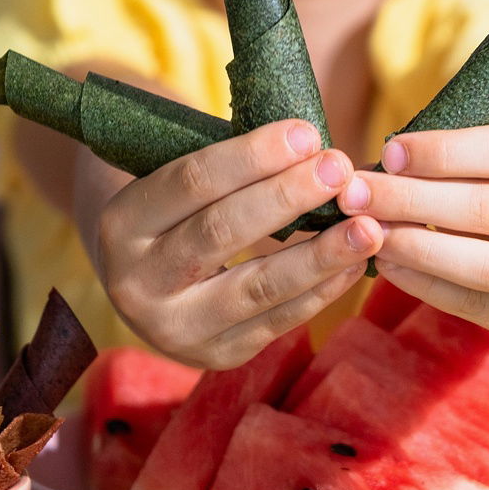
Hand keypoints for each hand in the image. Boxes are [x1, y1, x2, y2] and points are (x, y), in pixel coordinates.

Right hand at [95, 119, 382, 368]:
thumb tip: (310, 146)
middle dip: (288, 197)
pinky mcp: (214, 356)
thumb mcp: (176, 176)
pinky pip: (278, 321)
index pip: (192, 182)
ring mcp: (173, 328)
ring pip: (256, 288)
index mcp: (121, 222)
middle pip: (221, 233)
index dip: (253, 156)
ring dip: (319, 255)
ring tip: (367, 226)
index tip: (306, 133)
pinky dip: (322, 290)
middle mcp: (136, 282)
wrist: (144, 279)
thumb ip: (230, 165)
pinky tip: (356, 262)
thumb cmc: (177, 208)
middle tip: (340, 169)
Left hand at [337, 123, 488, 341]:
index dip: (442, 153)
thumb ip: (441, 154)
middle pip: (488, 209)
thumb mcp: (484, 149)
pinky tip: (387, 262)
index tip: (388, 153)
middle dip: (411, 201)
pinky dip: (423, 283)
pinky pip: (473, 304)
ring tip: (368, 232)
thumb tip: (376, 171)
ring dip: (416, 247)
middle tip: (356, 195)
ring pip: (485, 266)